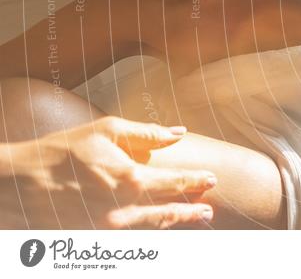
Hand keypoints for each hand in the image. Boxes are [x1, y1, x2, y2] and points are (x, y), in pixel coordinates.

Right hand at [0, 116, 216, 228]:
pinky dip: (149, 230)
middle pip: (169, 211)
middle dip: (192, 210)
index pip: (175, 182)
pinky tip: (159, 226)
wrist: (18, 183)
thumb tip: (179, 132)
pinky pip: (131, 235)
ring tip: (195, 219)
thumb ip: (147, 133)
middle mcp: (124, 207)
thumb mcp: (106, 130)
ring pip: (152, 227)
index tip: (213, 179)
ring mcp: (109, 227)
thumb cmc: (62, 150)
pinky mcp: (95, 237)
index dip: (196, 181)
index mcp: (130, 179)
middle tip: (209, 210)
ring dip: (175, 223)